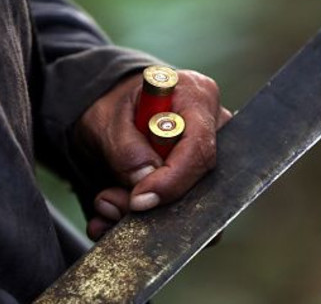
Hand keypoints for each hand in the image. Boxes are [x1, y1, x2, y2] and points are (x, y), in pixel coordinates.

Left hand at [75, 70, 231, 239]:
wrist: (111, 118)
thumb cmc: (114, 109)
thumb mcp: (107, 120)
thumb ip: (125, 148)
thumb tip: (144, 179)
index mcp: (196, 98)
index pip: (199, 148)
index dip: (171, 181)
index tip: (138, 200)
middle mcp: (213, 128)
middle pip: (201, 181)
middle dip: (156, 204)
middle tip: (111, 206)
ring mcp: (208, 158)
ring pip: (193, 203)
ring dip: (148, 217)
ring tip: (107, 210)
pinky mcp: (198, 183)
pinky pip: (183, 212)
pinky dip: (148, 222)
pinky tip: (111, 220)